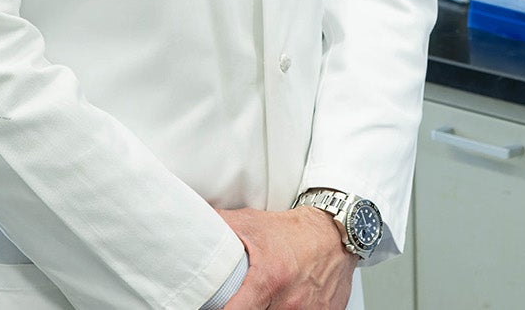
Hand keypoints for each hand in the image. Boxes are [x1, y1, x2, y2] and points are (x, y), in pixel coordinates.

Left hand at [219, 207, 353, 309]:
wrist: (336, 230)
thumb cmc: (294, 231)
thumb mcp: (252, 224)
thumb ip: (218, 226)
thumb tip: (187, 226)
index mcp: (269, 280)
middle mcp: (290, 301)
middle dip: (249, 309)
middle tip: (242, 300)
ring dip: (270, 309)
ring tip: (266, 299)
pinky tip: (289, 301)